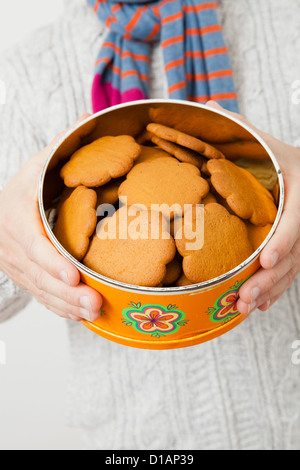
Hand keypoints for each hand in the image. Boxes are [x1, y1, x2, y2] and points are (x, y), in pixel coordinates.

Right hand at [0, 115, 102, 321]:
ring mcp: (19, 266)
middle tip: (96, 303)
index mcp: (16, 216)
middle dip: (67, 293)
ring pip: (42, 291)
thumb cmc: (25, 188)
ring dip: (68, 306)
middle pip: (39, 275)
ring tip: (96, 313)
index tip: (73, 276)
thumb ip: (61, 147)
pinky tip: (82, 316)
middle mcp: (13, 245)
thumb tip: (89, 119)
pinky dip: (61, 308)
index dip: (51, 262)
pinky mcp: (26, 278)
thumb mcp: (38, 165)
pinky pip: (42, 297)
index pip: (32, 243)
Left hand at [206, 101, 299, 313]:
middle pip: (293, 255)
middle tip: (244, 296)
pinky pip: (289, 273)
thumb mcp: (266, 142)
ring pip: (291, 270)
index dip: (284, 240)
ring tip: (243, 307)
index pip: (297, 220)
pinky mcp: (296, 249)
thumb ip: (240, 127)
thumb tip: (209, 104)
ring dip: (269, 291)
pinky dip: (275, 290)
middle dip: (269, 278)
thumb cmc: (282, 158)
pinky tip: (258, 305)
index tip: (265, 258)